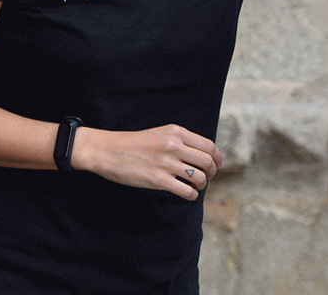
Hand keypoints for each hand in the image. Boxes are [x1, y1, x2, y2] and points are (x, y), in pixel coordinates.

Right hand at [71, 123, 222, 200]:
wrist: (109, 151)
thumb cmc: (135, 144)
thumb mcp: (161, 133)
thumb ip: (181, 140)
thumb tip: (202, 154)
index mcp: (176, 132)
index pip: (208, 145)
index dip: (217, 157)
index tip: (218, 164)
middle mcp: (174, 146)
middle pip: (207, 161)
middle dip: (212, 172)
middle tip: (208, 176)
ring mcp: (166, 163)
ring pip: (199, 177)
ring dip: (201, 184)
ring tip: (196, 185)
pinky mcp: (158, 180)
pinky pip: (185, 190)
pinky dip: (191, 195)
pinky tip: (188, 194)